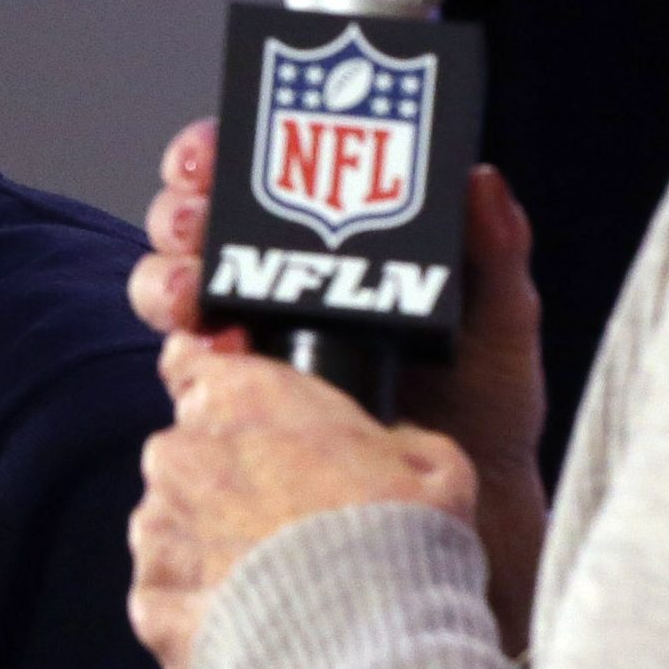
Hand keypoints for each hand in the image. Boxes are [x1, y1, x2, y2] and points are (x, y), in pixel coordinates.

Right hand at [127, 119, 551, 653]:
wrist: (473, 518)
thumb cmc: (489, 413)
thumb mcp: (502, 324)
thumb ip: (496, 252)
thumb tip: (481, 179)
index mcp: (328, 248)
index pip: (255, 179)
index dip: (220, 154)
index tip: (216, 150)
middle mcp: (274, 290)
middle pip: (194, 226)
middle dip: (178, 212)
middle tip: (195, 221)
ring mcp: (247, 351)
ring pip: (173, 294)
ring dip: (166, 280)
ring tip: (193, 295)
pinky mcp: (233, 414)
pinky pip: (185, 376)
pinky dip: (185, 360)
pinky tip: (211, 359)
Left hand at [131, 338, 473, 668]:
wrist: (371, 658)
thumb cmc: (405, 548)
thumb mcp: (433, 467)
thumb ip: (392, 441)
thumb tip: (394, 449)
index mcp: (244, 397)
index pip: (189, 362)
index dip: (208, 384)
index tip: (232, 414)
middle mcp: (183, 453)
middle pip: (186, 456)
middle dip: (224, 486)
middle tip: (288, 530)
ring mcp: (159, 532)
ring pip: (173, 532)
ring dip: (211, 554)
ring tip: (279, 594)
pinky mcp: (153, 606)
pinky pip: (171, 604)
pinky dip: (202, 620)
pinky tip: (257, 635)